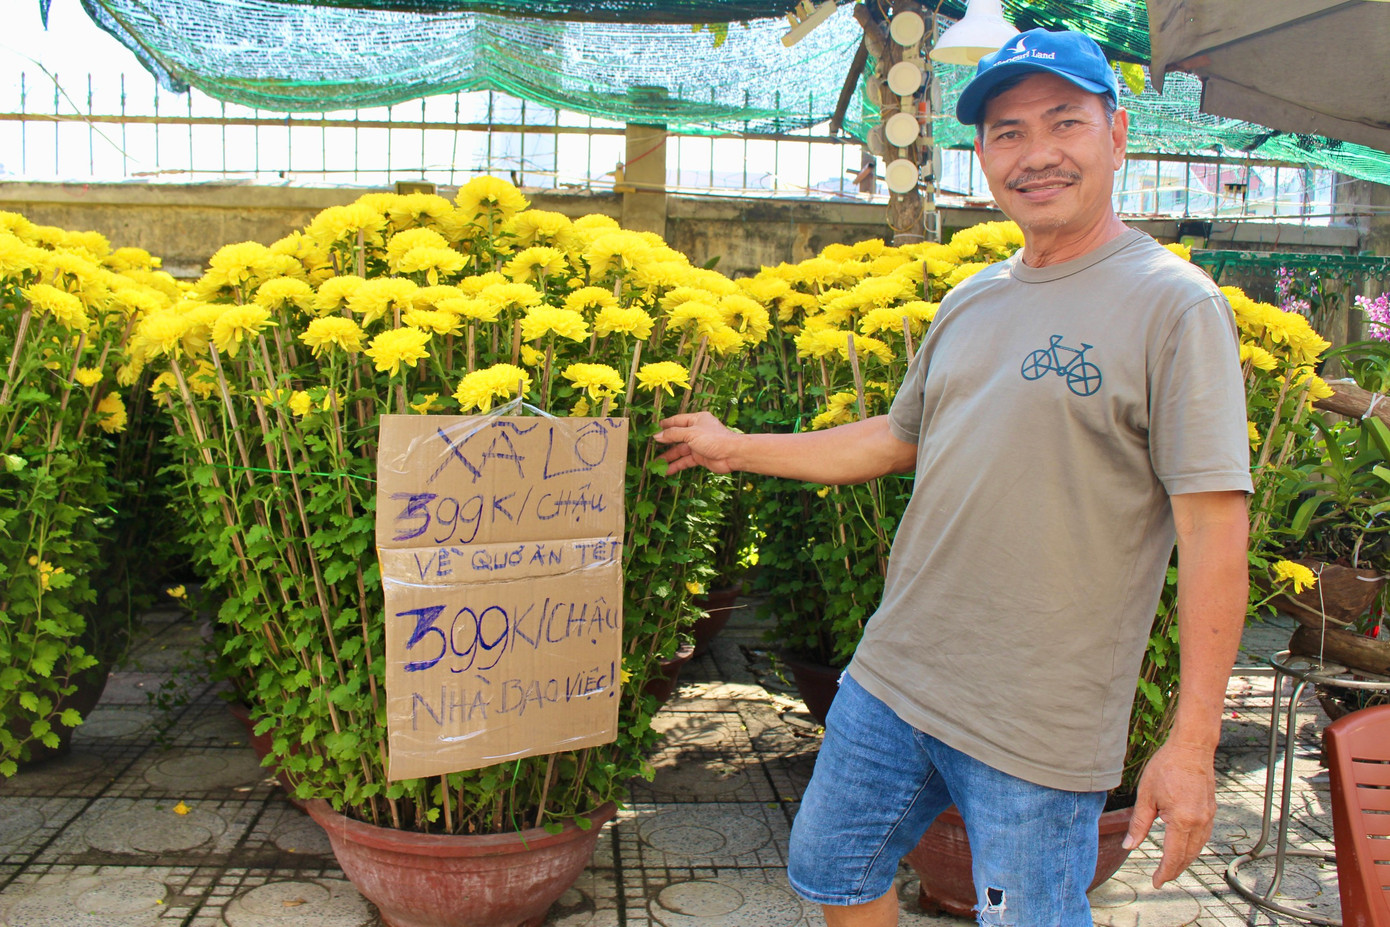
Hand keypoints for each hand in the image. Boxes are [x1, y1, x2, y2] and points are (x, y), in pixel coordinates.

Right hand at [653, 412, 741, 474]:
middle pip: (677, 437)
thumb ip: (673, 434)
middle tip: (650, 448)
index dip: (665, 425)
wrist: (733, 454)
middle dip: (665, 444)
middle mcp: (697, 431)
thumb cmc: (714, 439)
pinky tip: (667, 471)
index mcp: (696, 420)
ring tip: (656, 465)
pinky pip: (685, 461)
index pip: (677, 421)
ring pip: (680, 451)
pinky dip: (677, 466)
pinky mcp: (700, 457)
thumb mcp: (691, 434)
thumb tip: (657, 436)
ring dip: (669, 457)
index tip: (653, 429)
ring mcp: (698, 445)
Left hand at [1122, 740, 1216, 887]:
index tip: (1156, 882)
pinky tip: (1184, 847)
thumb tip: (1128, 845)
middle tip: (1161, 878)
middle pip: (1188, 856)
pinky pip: (1203, 837)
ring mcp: (1208, 817)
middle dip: (1174, 870)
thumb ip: (1139, 824)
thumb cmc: (1167, 767)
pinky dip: (1193, 847)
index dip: (1164, 872)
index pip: (1174, 856)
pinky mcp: (1211, 810)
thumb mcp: (1146, 795)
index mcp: (1182, 821)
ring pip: (1198, 848)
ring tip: (1171, 866)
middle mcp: (1199, 822)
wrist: (1192, 748)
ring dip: (1185, 860)